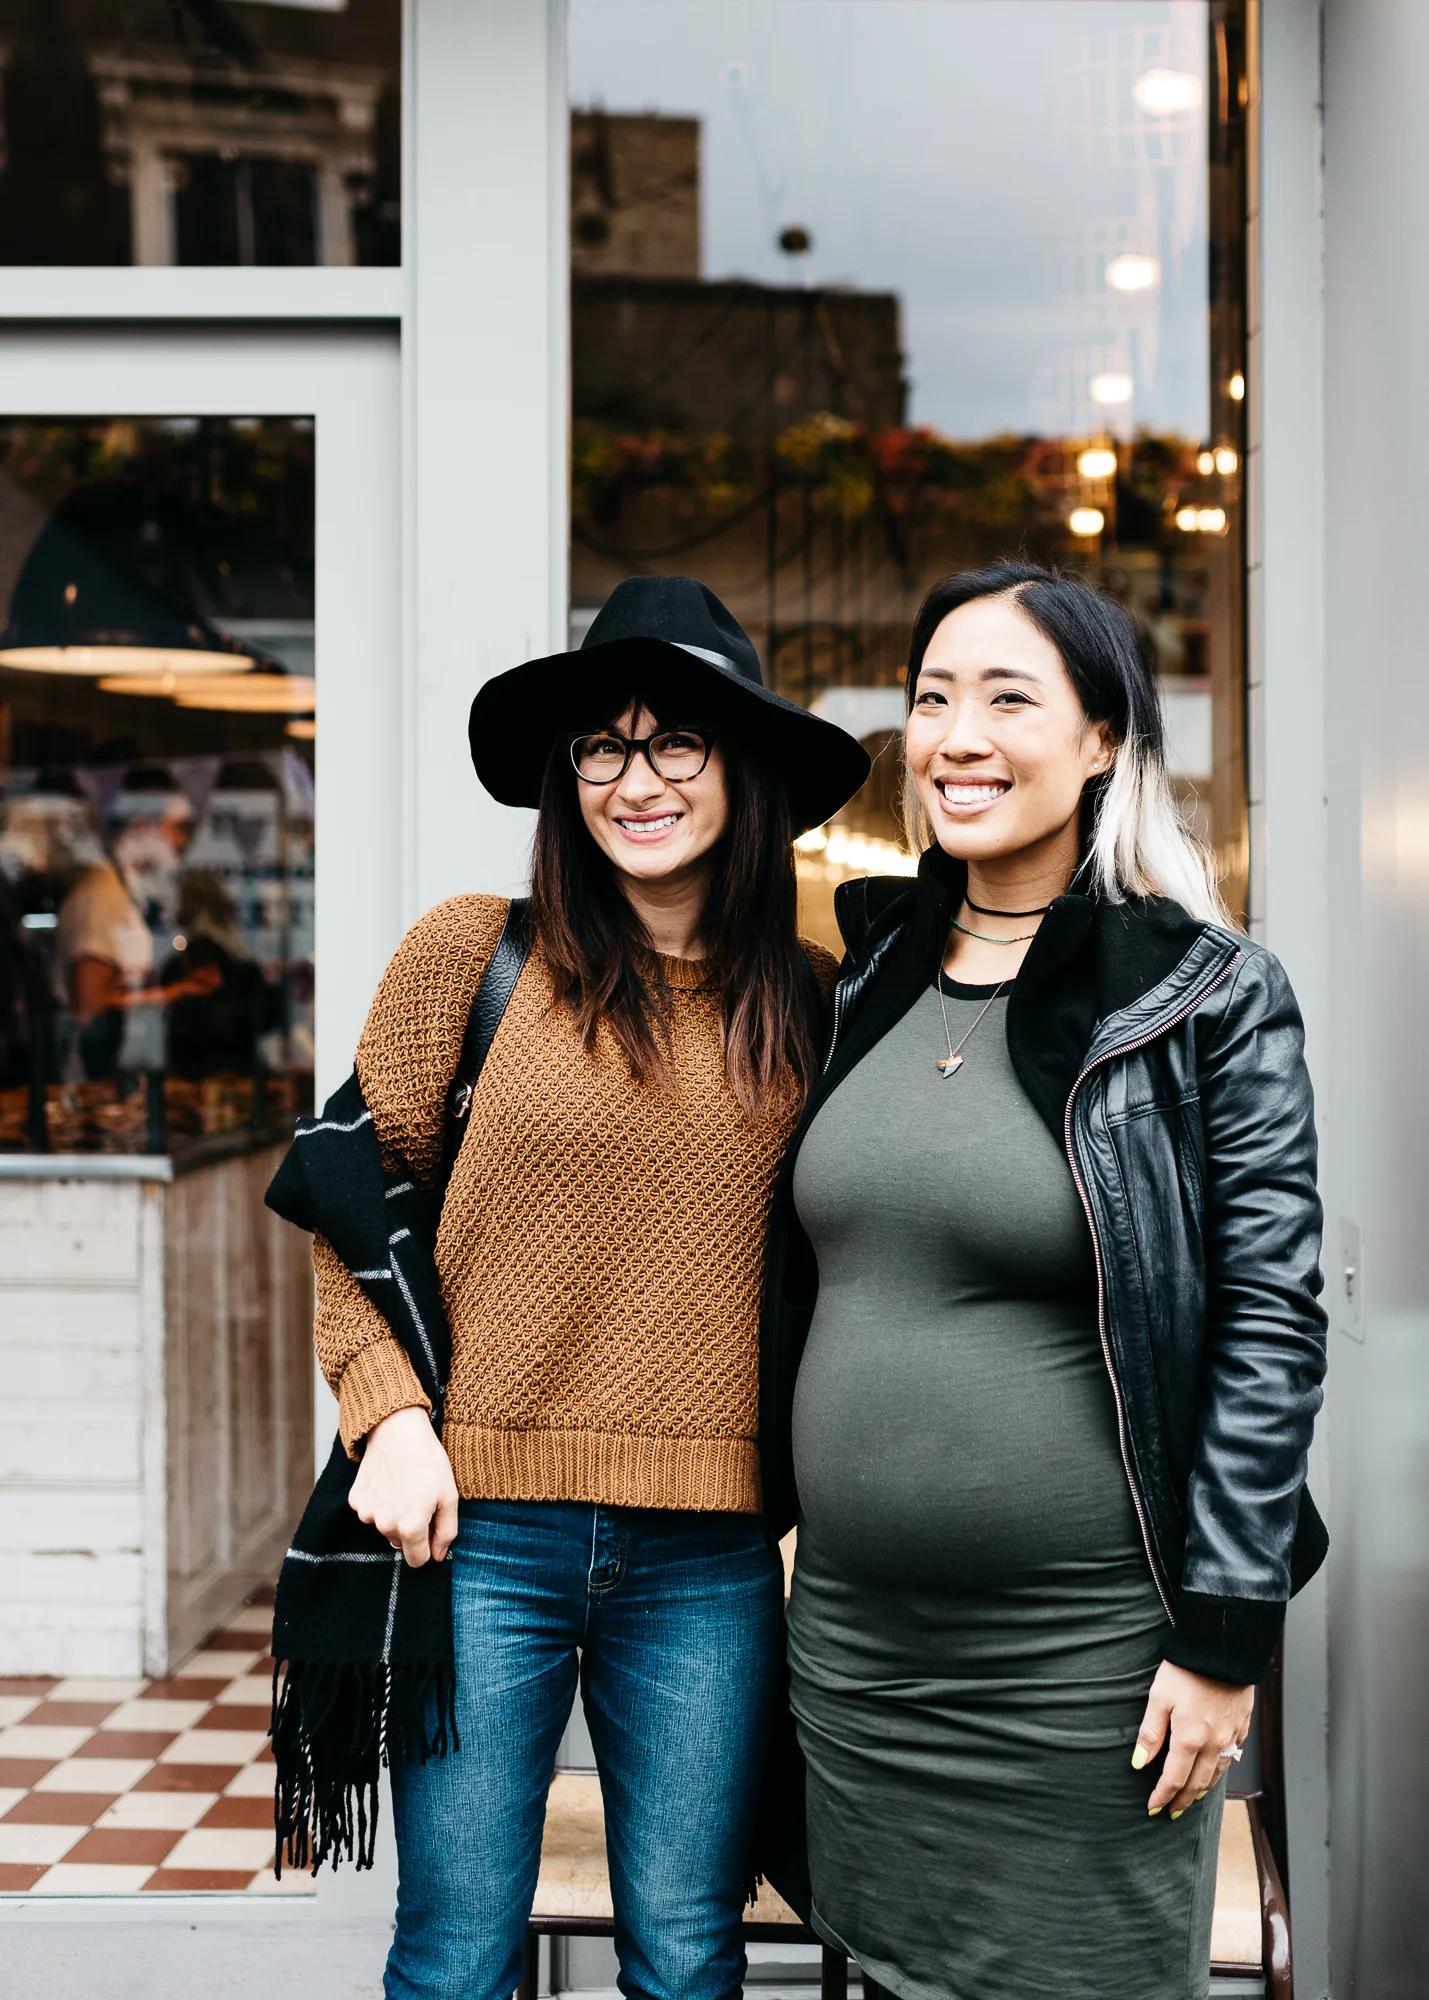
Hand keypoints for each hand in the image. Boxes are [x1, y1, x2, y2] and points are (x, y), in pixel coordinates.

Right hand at [348, 1405, 458, 1567]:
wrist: (397, 1430)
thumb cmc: (428, 1461)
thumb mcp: (449, 1496)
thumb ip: (447, 1531)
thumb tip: (438, 1556)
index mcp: (411, 1527)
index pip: (417, 1560)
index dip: (426, 1548)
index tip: (431, 1529)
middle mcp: (385, 1525)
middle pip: (400, 1544)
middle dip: (410, 1529)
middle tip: (419, 1499)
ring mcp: (367, 1513)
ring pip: (385, 1528)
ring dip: (394, 1516)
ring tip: (404, 1487)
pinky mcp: (355, 1500)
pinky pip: (371, 1512)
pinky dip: (379, 1503)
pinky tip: (388, 1482)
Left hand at [1133, 1660, 1253, 1816]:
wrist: (1225, 1647)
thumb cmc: (1187, 1668)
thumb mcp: (1159, 1696)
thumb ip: (1150, 1732)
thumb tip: (1139, 1762)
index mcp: (1190, 1738)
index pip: (1174, 1779)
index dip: (1163, 1796)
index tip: (1153, 1808)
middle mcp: (1214, 1744)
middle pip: (1198, 1783)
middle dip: (1182, 1800)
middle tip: (1171, 1812)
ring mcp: (1231, 1736)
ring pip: (1217, 1774)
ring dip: (1202, 1790)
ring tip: (1191, 1799)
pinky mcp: (1242, 1726)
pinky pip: (1231, 1757)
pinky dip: (1220, 1771)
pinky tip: (1214, 1770)